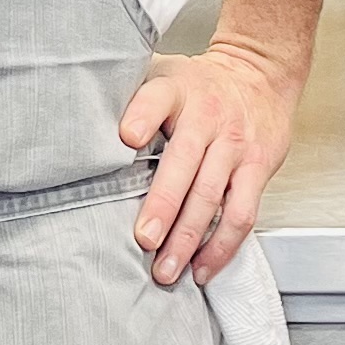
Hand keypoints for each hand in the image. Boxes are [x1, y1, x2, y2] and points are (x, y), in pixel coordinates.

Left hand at [120, 40, 303, 287]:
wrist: (259, 74)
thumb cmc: (199, 86)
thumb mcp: (164, 75)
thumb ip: (130, 101)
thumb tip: (84, 138)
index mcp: (178, 89)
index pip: (159, 97)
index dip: (143, 116)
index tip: (126, 137)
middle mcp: (208, 116)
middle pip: (185, 161)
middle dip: (163, 204)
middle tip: (144, 239)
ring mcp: (235, 145)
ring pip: (212, 195)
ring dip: (188, 238)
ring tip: (166, 270)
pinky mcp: (257, 169)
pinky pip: (242, 213)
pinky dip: (222, 246)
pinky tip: (202, 268)